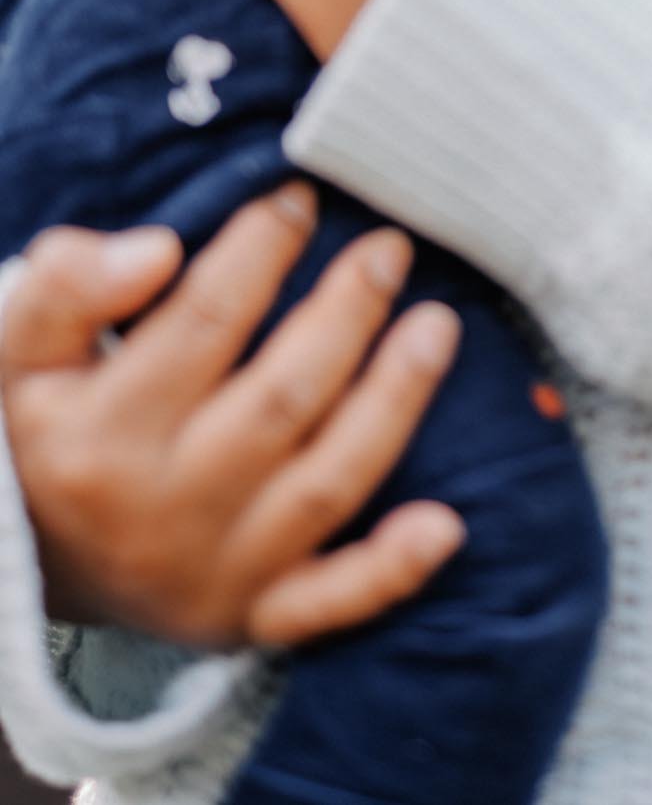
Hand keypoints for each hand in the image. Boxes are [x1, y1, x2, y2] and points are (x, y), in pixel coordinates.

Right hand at [0, 186, 464, 651]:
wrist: (30, 563)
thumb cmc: (46, 427)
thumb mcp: (21, 354)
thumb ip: (67, 288)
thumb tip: (156, 249)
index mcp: (101, 436)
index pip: (203, 326)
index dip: (260, 250)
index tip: (299, 197)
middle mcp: (163, 510)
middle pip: (282, 399)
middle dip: (348, 313)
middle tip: (389, 246)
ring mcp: (216, 572)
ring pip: (325, 483)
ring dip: (394, 402)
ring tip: (438, 325)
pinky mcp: (254, 616)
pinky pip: (329, 603)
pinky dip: (391, 570)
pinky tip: (447, 525)